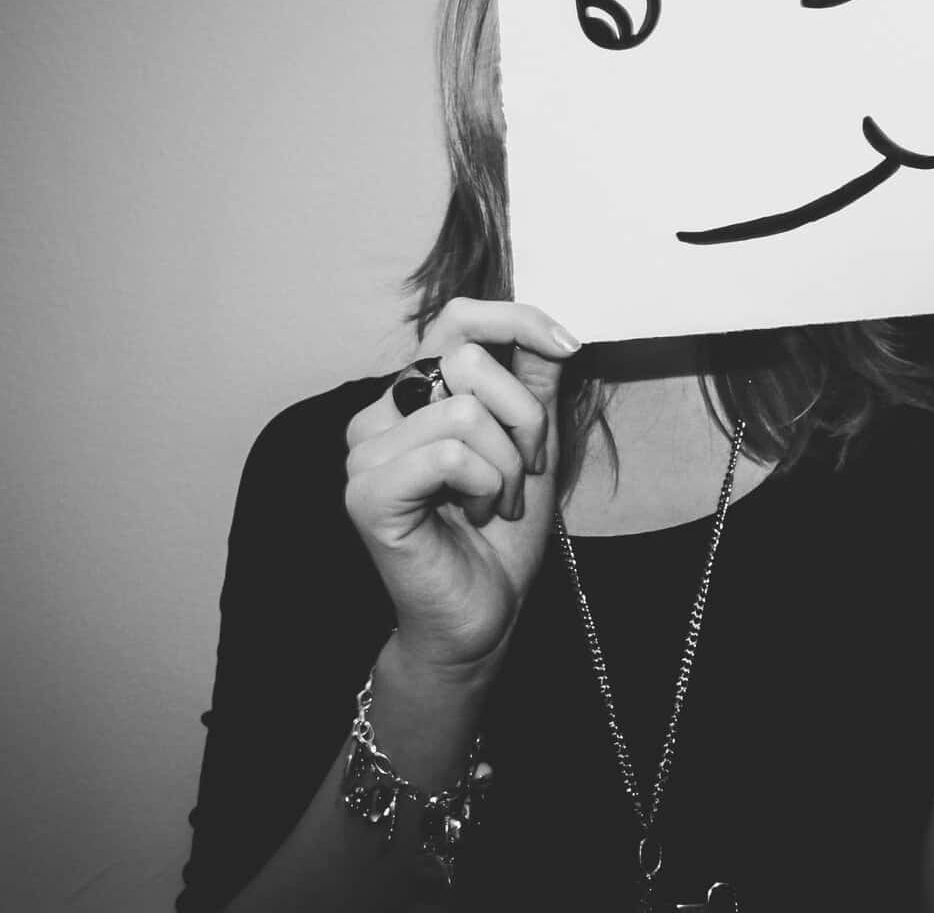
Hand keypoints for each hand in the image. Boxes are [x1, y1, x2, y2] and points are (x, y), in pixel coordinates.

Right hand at [344, 298, 580, 674]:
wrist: (484, 613)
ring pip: (463, 411)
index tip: (569, 344)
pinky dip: (484, 485)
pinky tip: (476, 514)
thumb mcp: (532, 443)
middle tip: (525, 469)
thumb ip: (533, 381)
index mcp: (413, 394)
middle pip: (467, 360)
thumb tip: (550, 327)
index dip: (516, 319)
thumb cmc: (502, 533)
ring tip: (496, 502)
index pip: (456, 320)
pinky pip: (449, 455)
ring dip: (506, 465)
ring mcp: (364, 453)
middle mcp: (378, 414)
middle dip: (523, 417)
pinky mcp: (366, 493)